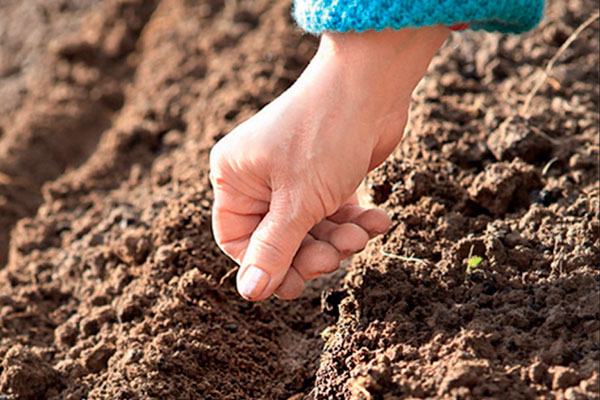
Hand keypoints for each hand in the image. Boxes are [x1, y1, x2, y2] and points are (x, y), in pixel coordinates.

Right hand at [210, 26, 449, 300]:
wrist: (372, 84)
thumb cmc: (325, 135)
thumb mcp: (297, 203)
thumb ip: (274, 250)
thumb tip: (248, 292)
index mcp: (235, 178)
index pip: (237, 240)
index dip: (266, 265)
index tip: (297, 283)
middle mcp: (260, 177)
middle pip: (278, 240)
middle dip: (312, 252)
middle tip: (337, 253)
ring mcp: (294, 176)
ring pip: (310, 230)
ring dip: (339, 238)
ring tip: (361, 232)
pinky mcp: (325, 175)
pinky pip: (333, 213)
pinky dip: (355, 221)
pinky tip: (378, 220)